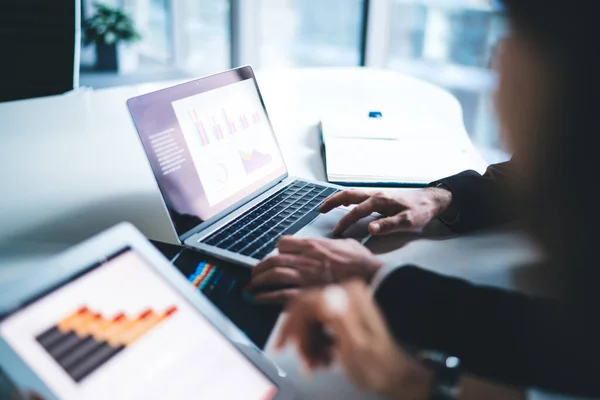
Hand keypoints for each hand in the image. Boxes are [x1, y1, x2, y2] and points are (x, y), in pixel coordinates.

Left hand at [247, 236, 382, 303]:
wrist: (371, 278)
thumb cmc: (362, 263)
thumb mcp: (347, 244)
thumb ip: (333, 242)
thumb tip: (332, 242)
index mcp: (313, 245)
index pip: (283, 243)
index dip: (278, 251)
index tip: (276, 257)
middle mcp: (305, 259)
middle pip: (273, 259)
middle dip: (260, 267)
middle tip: (254, 273)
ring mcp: (305, 277)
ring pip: (273, 275)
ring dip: (258, 281)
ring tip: (251, 286)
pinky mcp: (308, 294)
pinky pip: (280, 295)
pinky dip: (266, 297)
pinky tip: (258, 299)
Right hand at [276, 281, 431, 398]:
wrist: (393, 376)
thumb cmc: (377, 365)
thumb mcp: (355, 344)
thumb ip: (340, 318)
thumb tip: (325, 295)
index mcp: (347, 295)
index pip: (304, 303)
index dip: (290, 325)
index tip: (283, 344)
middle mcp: (345, 293)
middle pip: (305, 312)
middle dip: (302, 340)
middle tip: (305, 361)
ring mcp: (343, 302)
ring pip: (309, 320)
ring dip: (309, 345)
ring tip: (317, 364)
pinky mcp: (342, 313)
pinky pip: (317, 326)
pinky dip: (316, 344)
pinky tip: (324, 358)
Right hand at [319, 187, 452, 235]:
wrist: (432, 199)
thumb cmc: (421, 211)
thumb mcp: (408, 221)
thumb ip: (388, 225)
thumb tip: (370, 229)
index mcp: (380, 200)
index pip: (357, 211)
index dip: (345, 221)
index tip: (336, 232)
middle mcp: (376, 194)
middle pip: (349, 195)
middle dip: (332, 201)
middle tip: (320, 210)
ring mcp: (377, 194)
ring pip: (352, 194)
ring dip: (338, 198)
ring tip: (325, 206)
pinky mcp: (380, 196)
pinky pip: (358, 196)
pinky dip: (347, 198)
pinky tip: (344, 204)